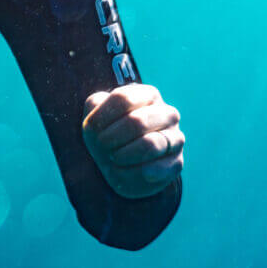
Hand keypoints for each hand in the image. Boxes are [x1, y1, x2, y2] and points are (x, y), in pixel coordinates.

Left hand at [82, 83, 183, 198]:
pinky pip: (156, 168)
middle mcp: (168, 114)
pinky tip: (126, 170)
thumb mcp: (96, 115)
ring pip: (151, 144)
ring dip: (123, 155)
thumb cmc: (107, 132)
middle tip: (102, 146)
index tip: (91, 128)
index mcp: (148, 95)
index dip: (101, 116)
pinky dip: (133, 172)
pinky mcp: (176, 163)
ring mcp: (176, 138)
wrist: (119, 164)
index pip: (122, 99)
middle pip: (137, 121)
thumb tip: (102, 107)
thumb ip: (95, 105)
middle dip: (111, 138)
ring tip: (114, 157)